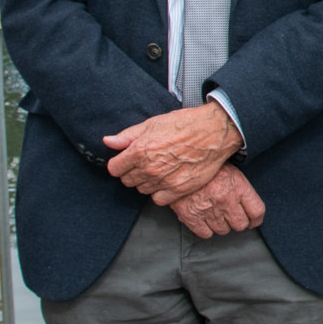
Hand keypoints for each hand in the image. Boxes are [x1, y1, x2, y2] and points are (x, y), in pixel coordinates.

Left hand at [104, 102, 243, 202]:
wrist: (214, 132)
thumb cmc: (185, 125)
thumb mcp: (152, 124)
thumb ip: (127, 136)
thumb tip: (108, 142)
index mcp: (139, 151)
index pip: (114, 169)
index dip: (120, 163)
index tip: (127, 160)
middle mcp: (149, 169)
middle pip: (127, 181)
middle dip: (133, 172)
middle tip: (147, 162)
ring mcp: (163, 181)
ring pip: (142, 190)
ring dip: (147, 182)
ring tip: (160, 169)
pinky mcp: (178, 190)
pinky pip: (158, 199)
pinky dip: (161, 192)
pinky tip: (167, 180)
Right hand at [168, 162, 264, 238]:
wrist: (176, 161)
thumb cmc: (203, 163)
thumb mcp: (227, 167)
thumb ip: (239, 185)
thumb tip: (248, 204)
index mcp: (237, 185)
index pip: (257, 211)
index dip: (255, 219)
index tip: (252, 220)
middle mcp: (225, 199)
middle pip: (240, 224)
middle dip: (237, 222)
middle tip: (231, 216)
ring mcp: (208, 209)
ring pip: (223, 230)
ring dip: (221, 225)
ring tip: (214, 213)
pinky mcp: (191, 216)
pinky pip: (205, 233)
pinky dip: (205, 229)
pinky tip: (203, 219)